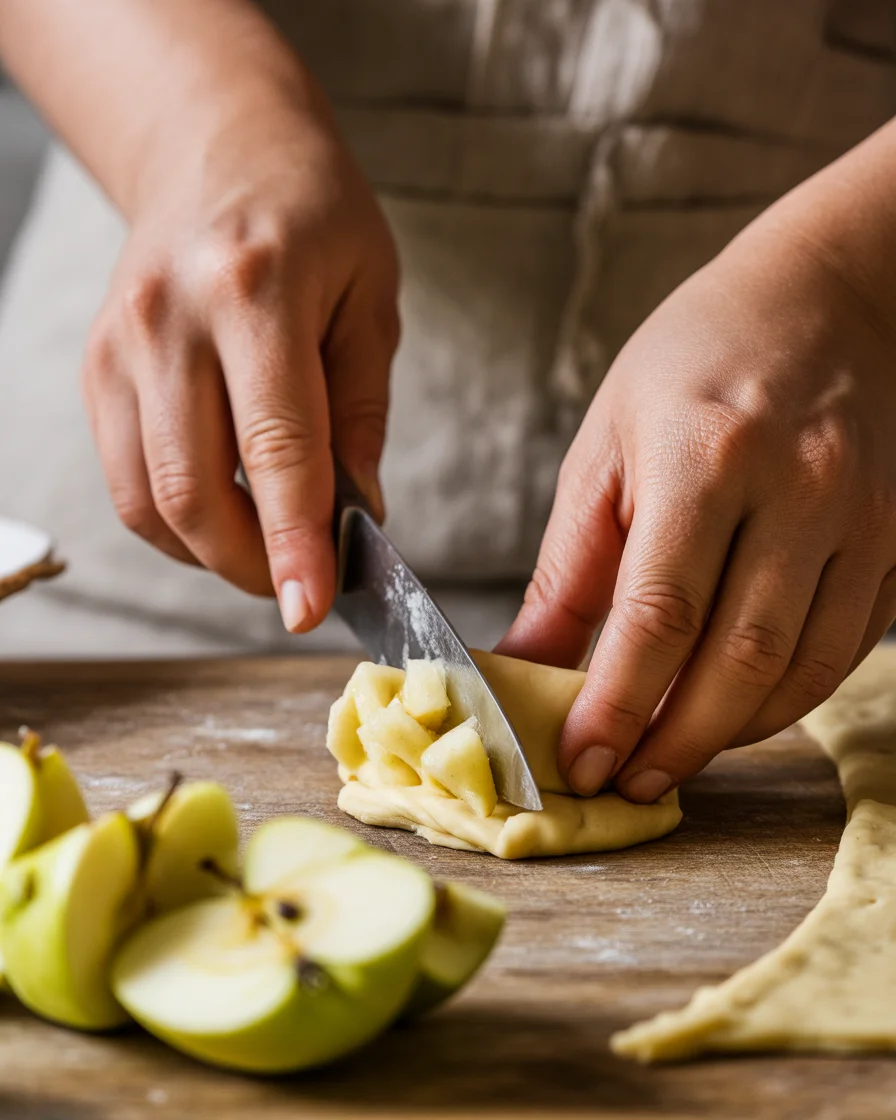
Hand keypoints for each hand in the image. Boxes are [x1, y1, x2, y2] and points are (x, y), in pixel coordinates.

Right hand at [81, 78, 398, 630]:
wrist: (216, 144)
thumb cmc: (313, 215)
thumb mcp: (370, 301)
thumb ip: (360, 416)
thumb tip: (354, 517)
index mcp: (254, 291)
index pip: (276, 452)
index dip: (296, 545)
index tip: (312, 609)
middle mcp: (169, 320)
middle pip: (194, 492)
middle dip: (252, 566)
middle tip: (302, 583)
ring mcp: (119, 345)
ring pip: (149, 502)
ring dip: (211, 554)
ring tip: (269, 548)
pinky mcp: (95, 368)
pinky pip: (127, 481)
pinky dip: (176, 522)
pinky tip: (224, 511)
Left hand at [499, 218, 895, 800]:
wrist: (829, 295)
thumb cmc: (697, 359)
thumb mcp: (610, 443)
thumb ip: (572, 565)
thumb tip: (525, 662)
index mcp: (708, 457)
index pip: (659, 615)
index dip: (619, 704)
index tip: (583, 760)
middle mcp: (801, 491)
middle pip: (738, 661)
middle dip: (676, 741)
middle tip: (626, 780)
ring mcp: (864, 520)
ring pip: (802, 670)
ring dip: (732, 733)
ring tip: (672, 755)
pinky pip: (847, 648)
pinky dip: (787, 697)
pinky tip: (736, 710)